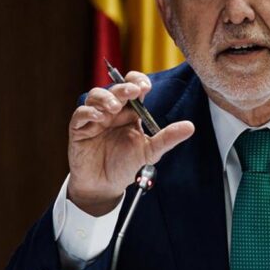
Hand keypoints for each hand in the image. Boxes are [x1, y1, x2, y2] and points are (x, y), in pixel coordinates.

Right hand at [67, 71, 193, 214]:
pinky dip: (88, 112)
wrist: (105, 187)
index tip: (145, 87)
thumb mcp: (150, 152)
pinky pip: (80, 114)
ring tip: (114, 107)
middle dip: (124, 87)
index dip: (137, 82)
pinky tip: (98, 117)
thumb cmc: (125, 166)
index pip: (132, 87)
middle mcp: (112, 111)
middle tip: (132, 92)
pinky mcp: (79, 129)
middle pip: (115, 89)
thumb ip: (167, 138)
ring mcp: (94, 119)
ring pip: (95, 96)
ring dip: (105, 98)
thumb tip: (189, 127)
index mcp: (130, 112)